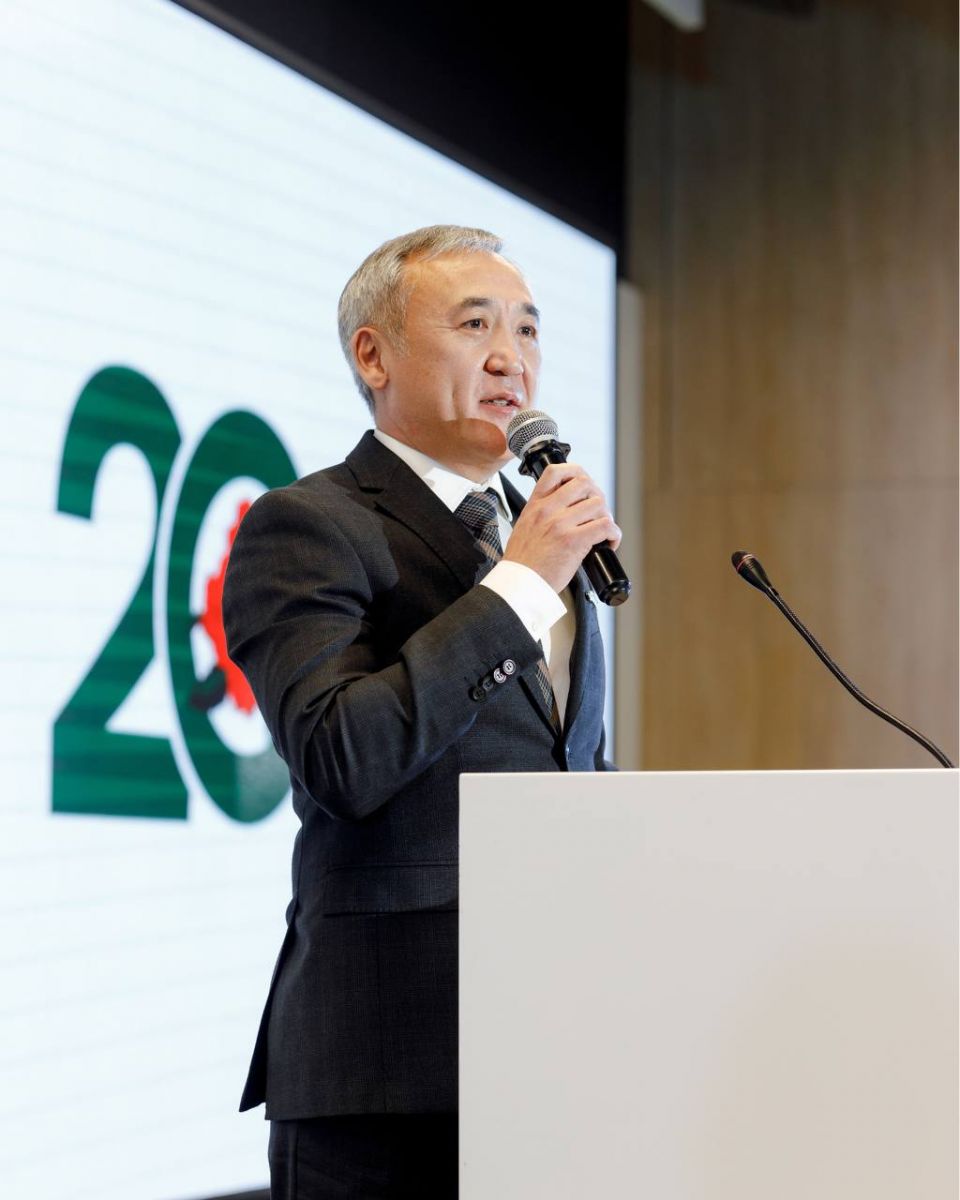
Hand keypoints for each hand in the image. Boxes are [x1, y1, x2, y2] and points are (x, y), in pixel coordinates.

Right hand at [503, 462, 620, 592]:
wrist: (518, 583)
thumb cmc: (523, 562)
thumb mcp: (524, 527)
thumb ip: (542, 514)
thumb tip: (567, 509)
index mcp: (535, 505)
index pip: (556, 472)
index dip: (576, 472)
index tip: (584, 485)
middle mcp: (548, 510)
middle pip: (584, 483)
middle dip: (596, 496)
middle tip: (597, 512)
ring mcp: (561, 524)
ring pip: (598, 504)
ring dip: (606, 517)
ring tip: (602, 531)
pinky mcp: (574, 542)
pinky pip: (605, 527)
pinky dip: (613, 534)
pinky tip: (609, 542)